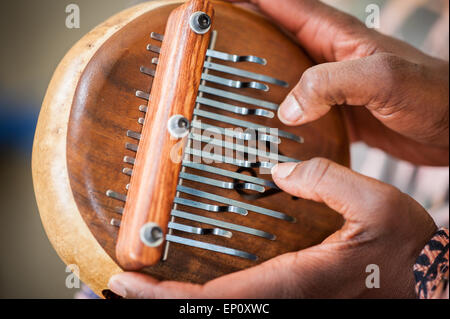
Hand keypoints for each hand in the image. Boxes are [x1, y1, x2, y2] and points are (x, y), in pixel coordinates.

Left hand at [108, 159, 436, 297]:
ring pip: (223, 309)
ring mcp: (288, 302)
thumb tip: (283, 171)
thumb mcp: (377, 203)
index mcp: (298, 280)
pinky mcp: (293, 297)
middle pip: (210, 311)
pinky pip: (240, 300)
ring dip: (179, 299)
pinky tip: (192, 282)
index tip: (128, 282)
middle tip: (121, 286)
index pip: (218, 296)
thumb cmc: (406, 252)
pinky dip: (206, 295)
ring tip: (144, 285)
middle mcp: (285, 299)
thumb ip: (328, 180)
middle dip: (160, 302)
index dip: (167, 294)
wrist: (426, 283)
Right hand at [228, 0, 448, 165]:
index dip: (249, 0)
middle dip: (241, 35)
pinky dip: (276, 114)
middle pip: (274, 37)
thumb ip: (332, 83)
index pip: (282, 5)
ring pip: (281, 75)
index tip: (214, 0)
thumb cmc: (434, 95)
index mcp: (335, 36)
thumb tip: (287, 108)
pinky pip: (297, 108)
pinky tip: (265, 128)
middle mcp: (328, 57)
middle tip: (211, 44)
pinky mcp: (334, 112)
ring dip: (254, 79)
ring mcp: (330, 85)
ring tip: (225, 90)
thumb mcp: (383, 77)